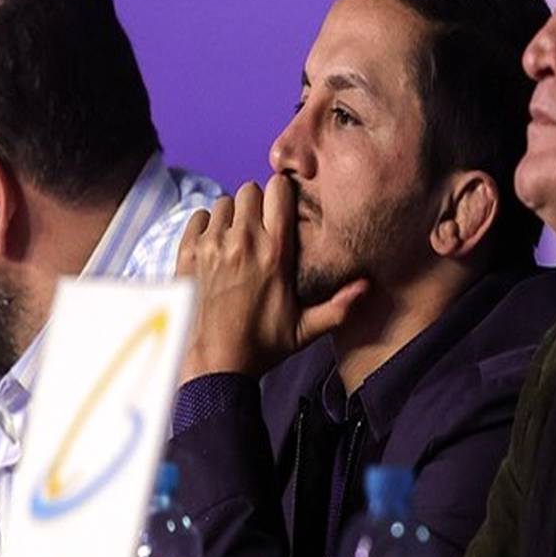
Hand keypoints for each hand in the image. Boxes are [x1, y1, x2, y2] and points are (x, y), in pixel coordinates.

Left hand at [175, 175, 367, 382]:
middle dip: (258, 203)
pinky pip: (198, 216)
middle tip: (261, 226)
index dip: (283, 194)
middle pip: (250, 190)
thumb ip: (339, 306)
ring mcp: (212, 245)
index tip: (284, 208)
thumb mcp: (306, 329)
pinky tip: (214, 246)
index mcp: (275, 252)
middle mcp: (244, 241)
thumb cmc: (261, 347)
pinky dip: (206, 226)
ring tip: (237, 239)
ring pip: (224, 202)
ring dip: (232, 216)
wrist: (213, 366)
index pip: (279, 190)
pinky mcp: (187, 252)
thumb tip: (368, 286)